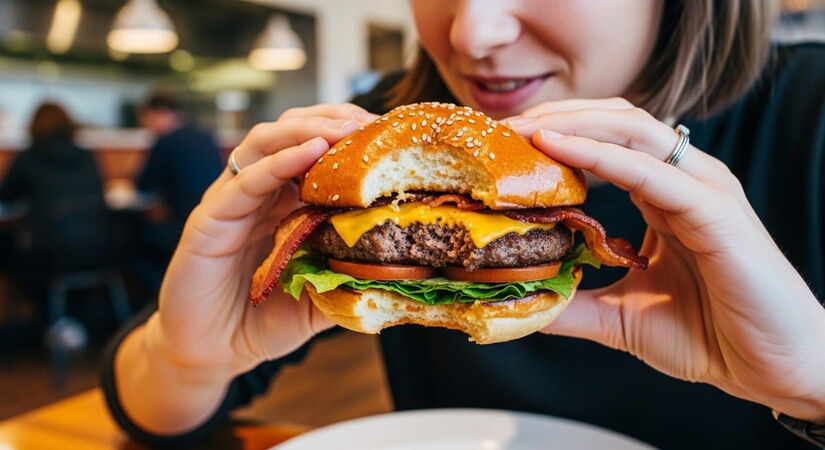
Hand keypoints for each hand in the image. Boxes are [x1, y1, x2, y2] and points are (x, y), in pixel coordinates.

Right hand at [149, 104, 377, 377]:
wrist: (212, 352)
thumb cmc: (263, 320)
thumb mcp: (320, 297)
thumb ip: (350, 278)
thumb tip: (401, 270)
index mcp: (284, 201)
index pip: (314, 148)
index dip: (347, 134)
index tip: (385, 133)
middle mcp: (258, 192)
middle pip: (291, 131)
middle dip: (331, 118)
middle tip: (370, 122)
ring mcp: (232, 200)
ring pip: (264, 142)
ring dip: (306, 128)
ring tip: (345, 128)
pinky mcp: (209, 218)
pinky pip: (244, 181)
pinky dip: (278, 161)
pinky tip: (310, 150)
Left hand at [504, 98, 824, 421]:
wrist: (773, 368)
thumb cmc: (710, 335)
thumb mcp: (621, 316)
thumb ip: (575, 304)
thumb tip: (523, 300)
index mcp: (664, 196)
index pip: (607, 142)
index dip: (556, 134)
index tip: (505, 145)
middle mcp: (685, 181)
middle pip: (616, 122)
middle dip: (557, 116)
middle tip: (503, 129)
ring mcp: (703, 190)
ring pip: (633, 131)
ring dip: (573, 123)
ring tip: (522, 130)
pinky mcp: (717, 211)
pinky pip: (651, 171)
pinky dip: (602, 155)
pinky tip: (560, 148)